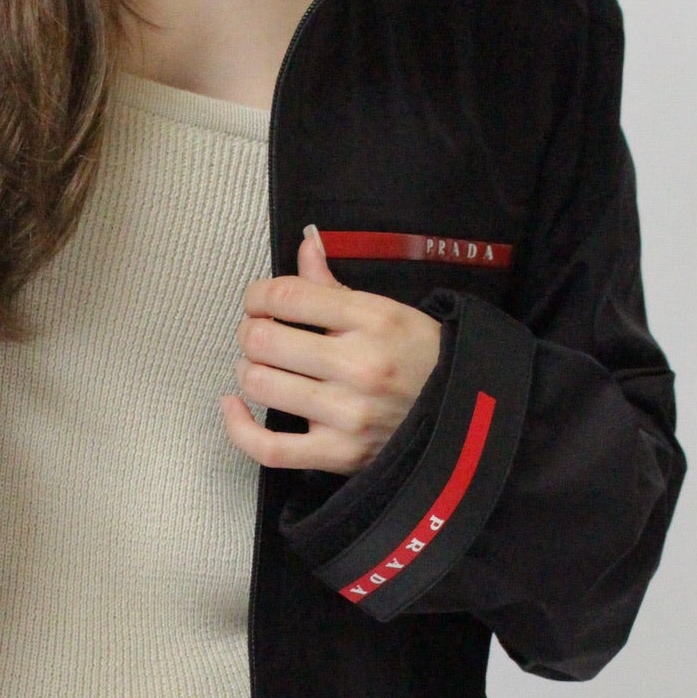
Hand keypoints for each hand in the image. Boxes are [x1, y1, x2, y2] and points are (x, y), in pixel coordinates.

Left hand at [222, 224, 442, 474]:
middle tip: (259, 334)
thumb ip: (335, 284)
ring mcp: (346, 414)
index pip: (288, 295)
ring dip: (248, 370)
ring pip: (261, 384)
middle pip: (265, 339)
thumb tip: (305, 243)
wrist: (463, 419)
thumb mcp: (389, 311)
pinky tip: (233, 406)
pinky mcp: (337, 454)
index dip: (258, 295)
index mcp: (373, 319)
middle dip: (251, 331)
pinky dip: (239, 427)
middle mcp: (358, 366)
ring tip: (260, 366)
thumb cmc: (421, 360)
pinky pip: (268, 447)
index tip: (258, 301)